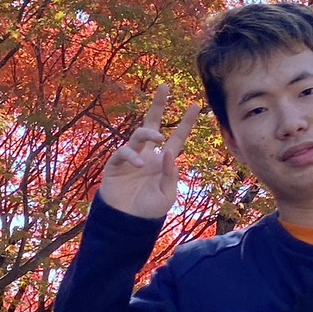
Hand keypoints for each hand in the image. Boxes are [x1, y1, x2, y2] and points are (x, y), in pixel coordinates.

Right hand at [99, 87, 200, 220]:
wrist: (127, 224)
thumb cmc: (149, 210)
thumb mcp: (167, 194)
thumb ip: (170, 174)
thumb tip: (169, 150)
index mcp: (163, 161)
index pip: (177, 137)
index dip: (186, 122)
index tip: (197, 105)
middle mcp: (148, 154)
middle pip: (152, 124)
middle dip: (158, 105)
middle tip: (165, 87)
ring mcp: (131, 158)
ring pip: (138, 134)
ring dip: (148, 133)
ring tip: (158, 138)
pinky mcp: (115, 165)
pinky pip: (123, 152)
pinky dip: (132, 155)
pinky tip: (139, 165)